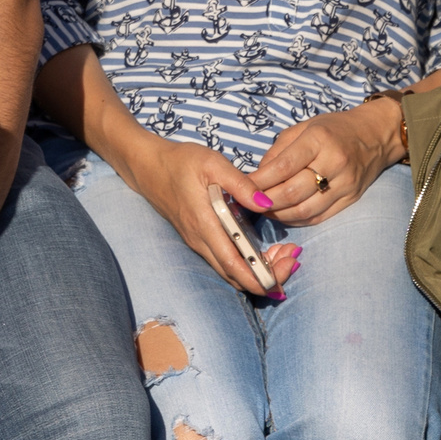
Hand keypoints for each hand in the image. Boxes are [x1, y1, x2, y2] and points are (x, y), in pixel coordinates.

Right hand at [117, 135, 303, 296]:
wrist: (147, 166)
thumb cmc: (180, 162)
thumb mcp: (212, 163)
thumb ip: (241, 183)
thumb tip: (266, 203)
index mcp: (205, 225)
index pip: (237, 267)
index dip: (265, 276)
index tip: (290, 264)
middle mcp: (200, 242)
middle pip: (237, 278)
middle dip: (269, 277)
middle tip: (293, 258)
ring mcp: (198, 243)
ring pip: (231, 273)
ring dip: (259, 271)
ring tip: (283, 253)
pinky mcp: (198, 240)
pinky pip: (225, 262)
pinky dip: (247, 263)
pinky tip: (263, 248)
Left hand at [247, 97, 404, 226]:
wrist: (376, 135)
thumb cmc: (334, 128)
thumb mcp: (304, 127)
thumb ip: (278, 151)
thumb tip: (257, 176)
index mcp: (319, 139)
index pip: (283, 166)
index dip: (260, 181)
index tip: (242, 187)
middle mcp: (334, 162)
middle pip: (292, 192)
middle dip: (266, 201)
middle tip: (248, 203)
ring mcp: (345, 184)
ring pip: (304, 209)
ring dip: (279, 214)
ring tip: (263, 210)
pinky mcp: (351, 199)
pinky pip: (318, 216)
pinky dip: (297, 219)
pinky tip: (284, 214)